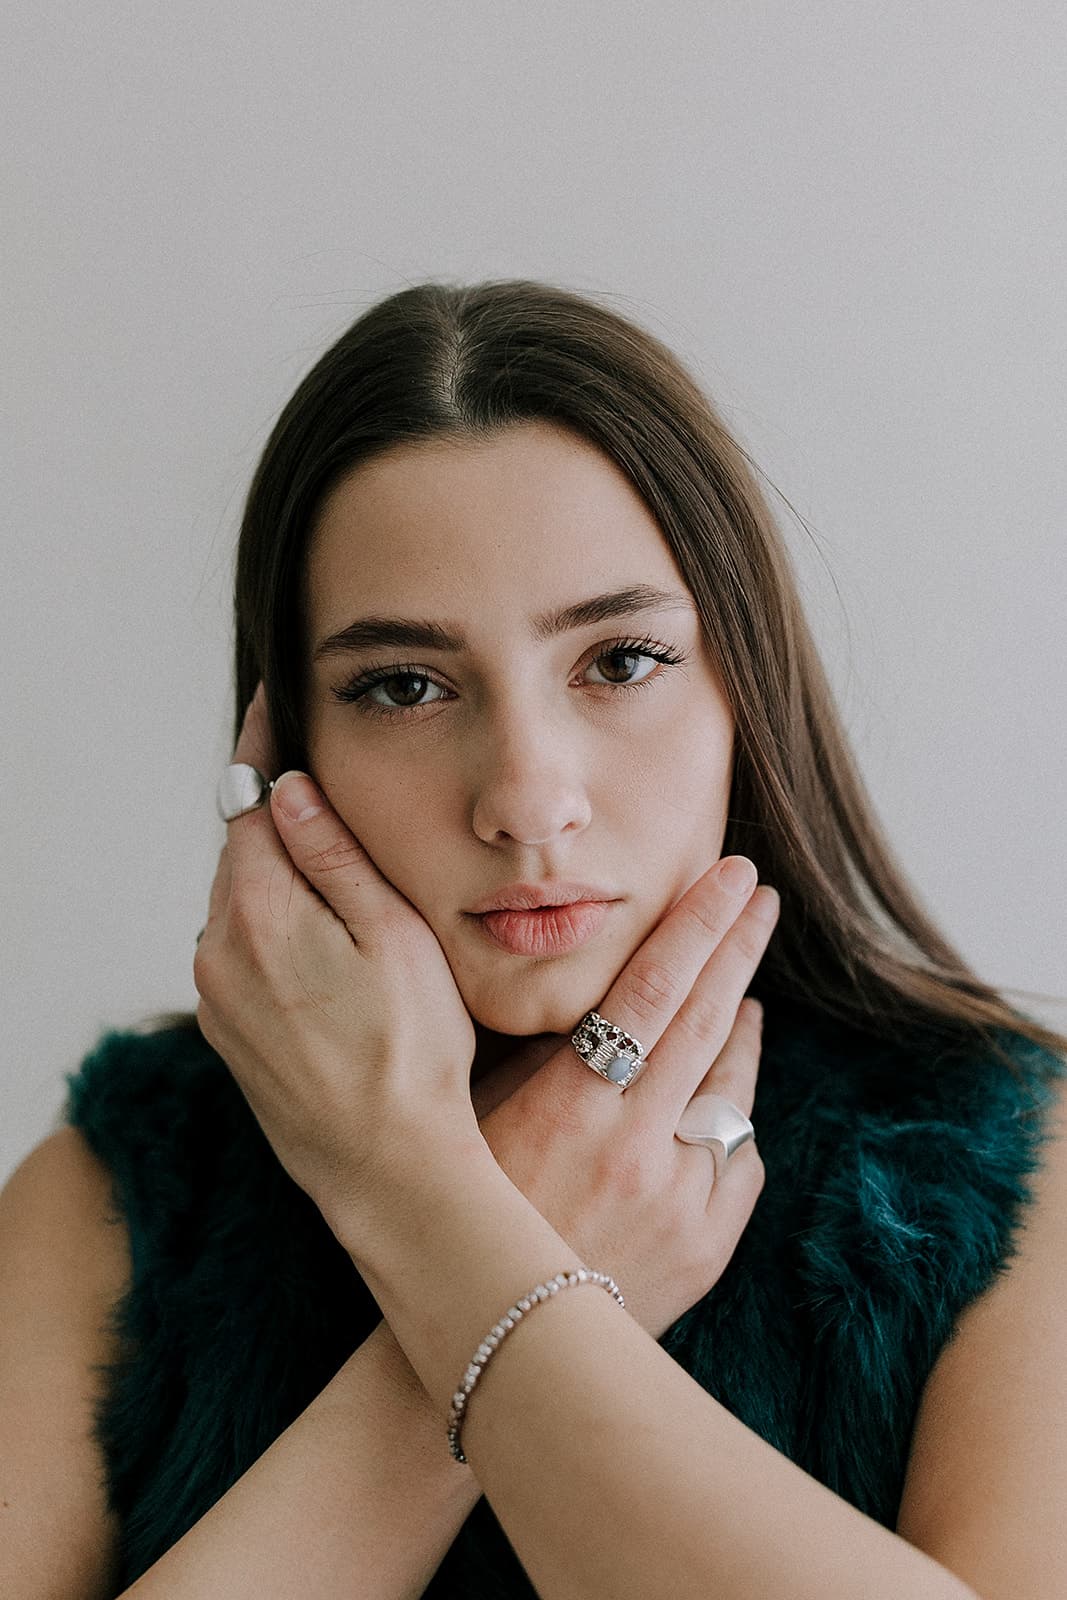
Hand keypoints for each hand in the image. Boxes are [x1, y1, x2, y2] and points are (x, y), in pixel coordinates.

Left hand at [193, 686, 482, 1241]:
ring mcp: (218, 997)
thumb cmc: (412, 1054)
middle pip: (243, 851)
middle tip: (326, 781)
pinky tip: (326, 946)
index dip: (268, 749)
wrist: (388, 1170)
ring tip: (342, 874)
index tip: (279, 704)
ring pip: (242, 903)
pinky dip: (275, 928)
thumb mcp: (394, 937)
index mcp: (258, 915)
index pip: (249, 802)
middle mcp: (218, 951)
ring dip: (281, 878)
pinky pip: (242, 952)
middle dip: (280, 815)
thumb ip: (335, 857)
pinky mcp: (229, 1032)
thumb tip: (289, 790)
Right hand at [475, 863, 778, 1339]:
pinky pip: (738, 1158)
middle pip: (706, 1021)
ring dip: (739, 1033)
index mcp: (570, 1107)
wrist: (498, 1341)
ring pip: (732, 1090)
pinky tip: (719, 1101)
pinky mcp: (707, 1245)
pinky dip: (730, 1121)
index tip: (731, 876)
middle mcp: (635, 1146)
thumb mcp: (486, 1117)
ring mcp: (679, 1198)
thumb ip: (543, 1056)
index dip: (696, 925)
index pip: (651, 990)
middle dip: (738, 948)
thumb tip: (599, 993)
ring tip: (741, 997)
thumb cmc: (473, 1213)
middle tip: (759, 897)